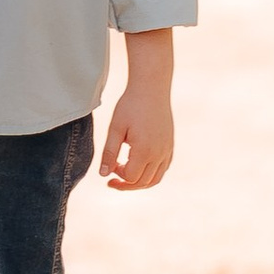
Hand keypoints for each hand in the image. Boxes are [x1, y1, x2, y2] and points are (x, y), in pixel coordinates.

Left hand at [99, 70, 174, 189]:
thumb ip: (109, 153)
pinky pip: (162, 169)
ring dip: (139, 182)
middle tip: (112, 179)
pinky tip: (139, 166)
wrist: (151, 88)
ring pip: (155, 179)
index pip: (130, 177)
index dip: (117, 176)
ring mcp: (167, 150)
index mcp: (144, 150)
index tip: (110, 166)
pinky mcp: (170, 146)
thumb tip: (103, 175)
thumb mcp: (115, 129)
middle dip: (126, 184)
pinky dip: (151, 174)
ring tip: (125, 176)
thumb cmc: (130, 106)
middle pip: (143, 182)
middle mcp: (159, 154)